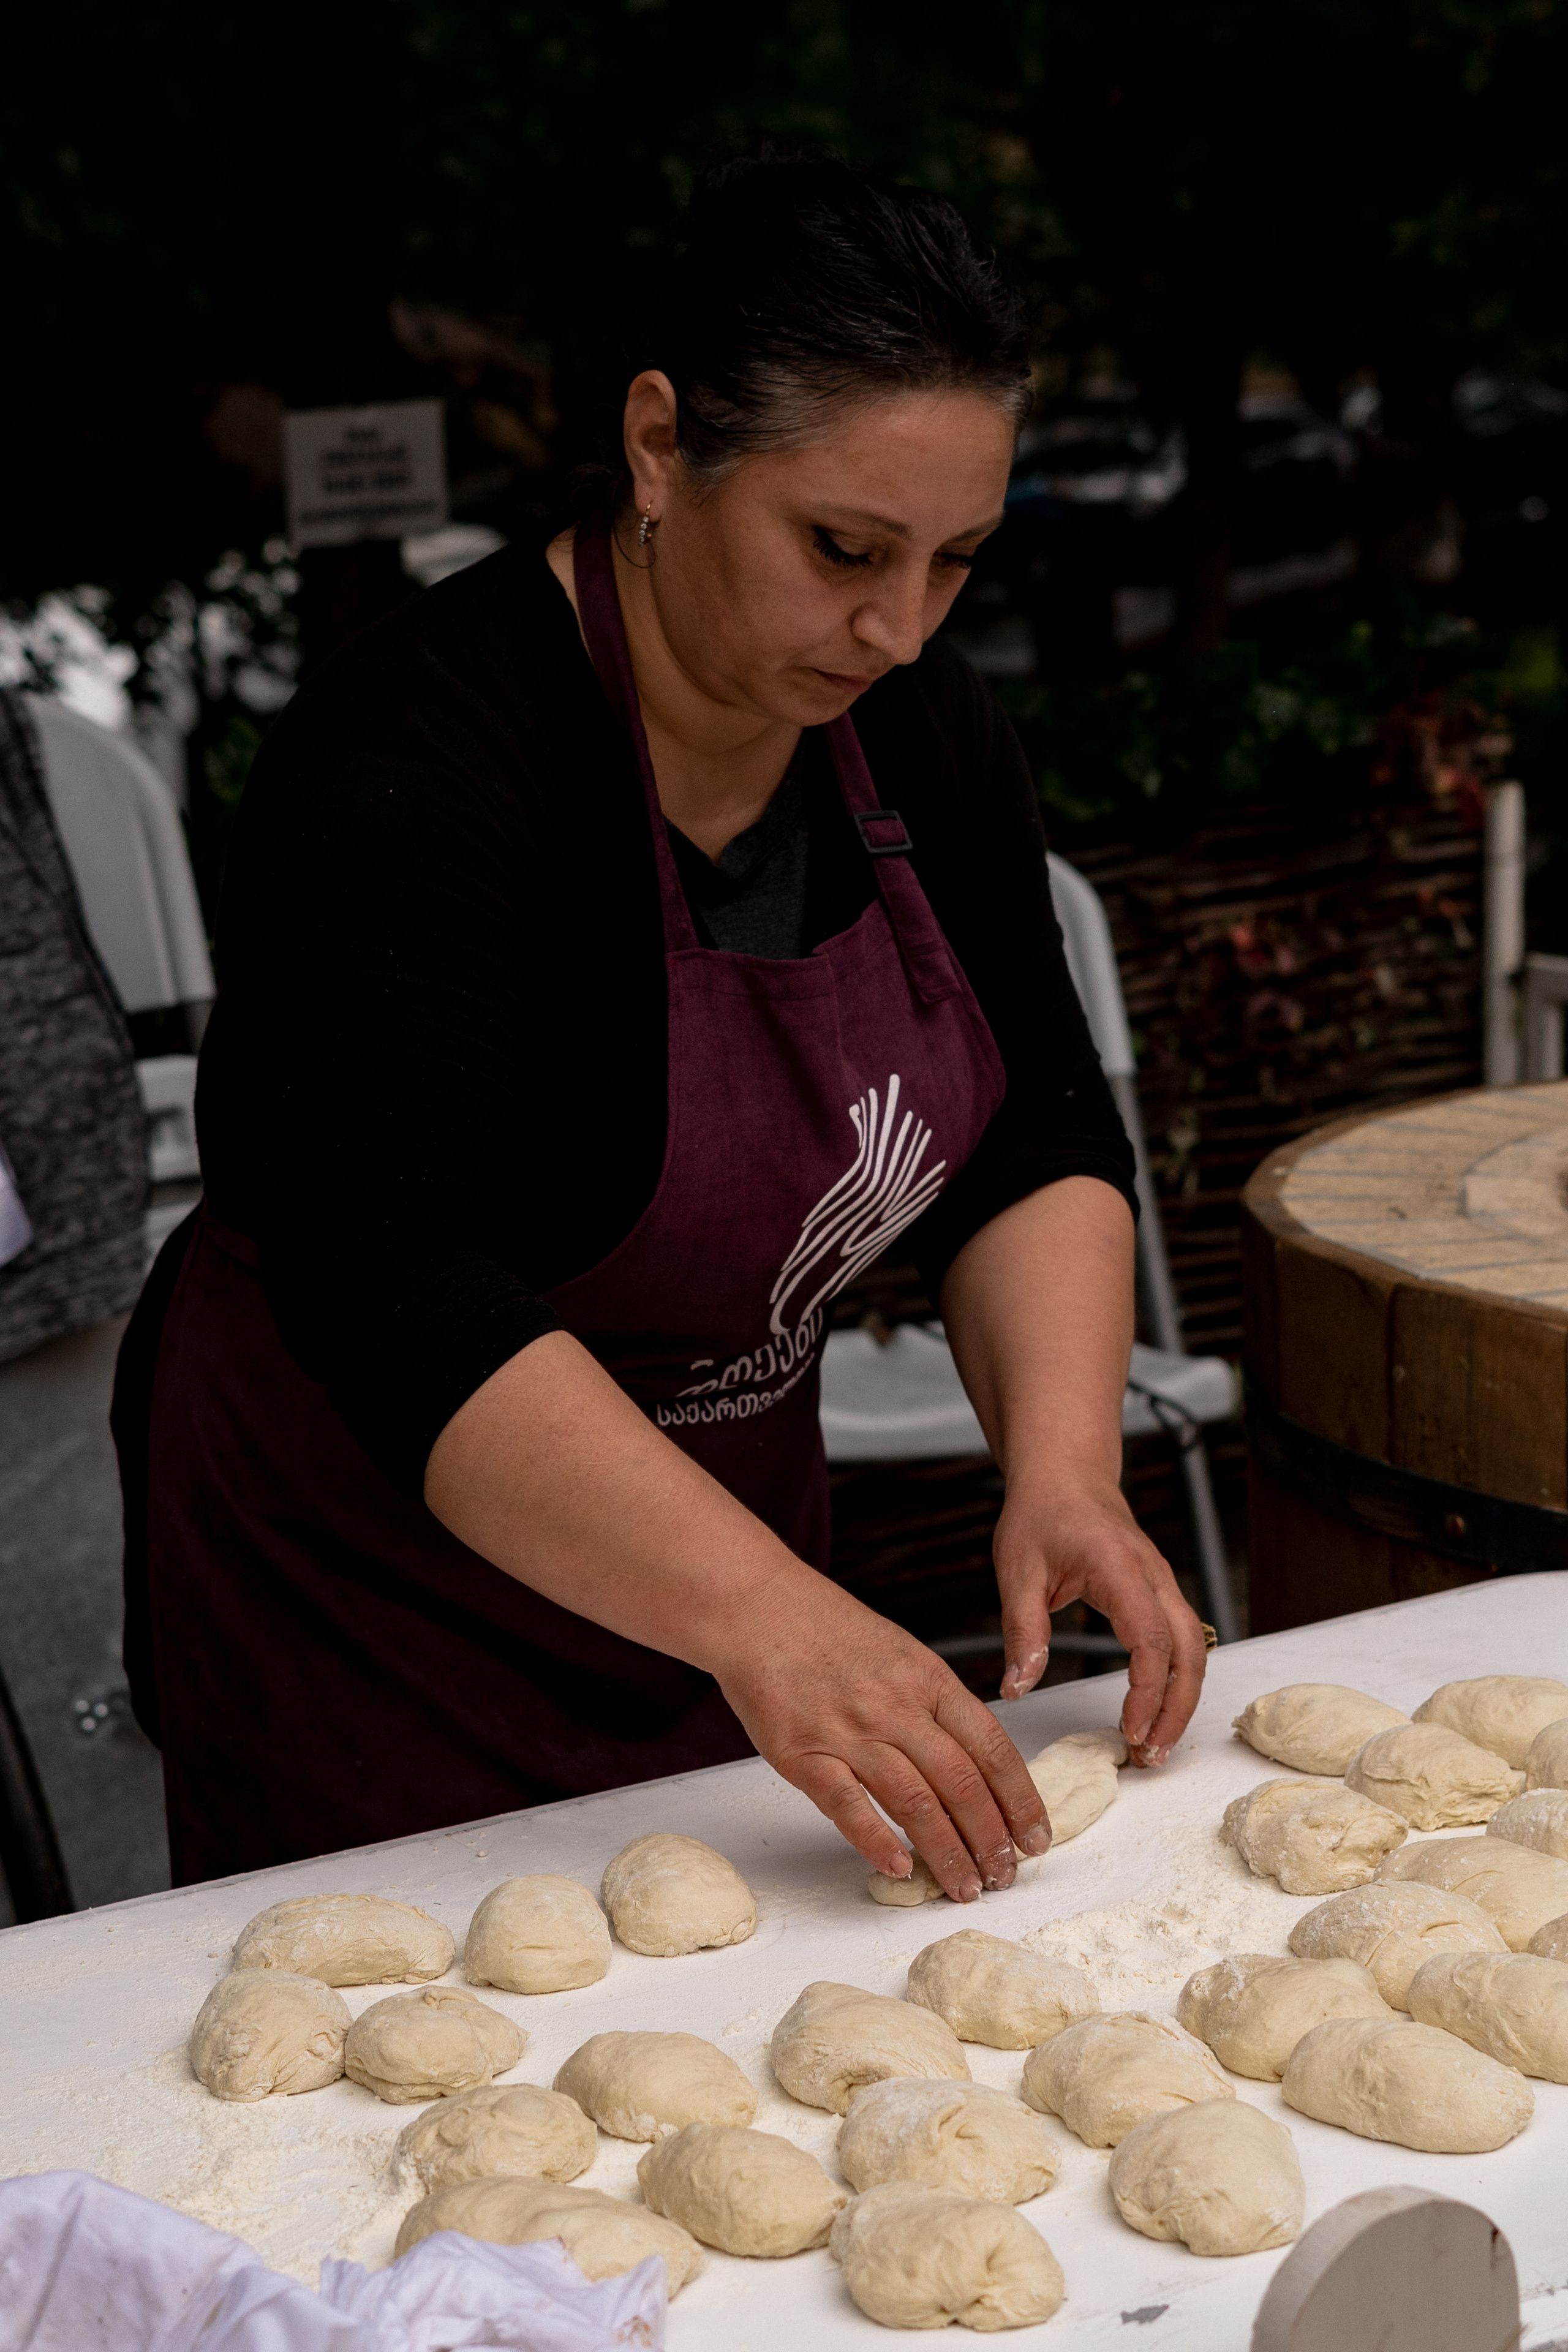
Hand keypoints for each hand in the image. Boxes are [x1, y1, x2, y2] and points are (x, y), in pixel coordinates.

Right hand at [707, 1567, 1051, 1902]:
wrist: (757, 1607)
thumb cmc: (828, 1631)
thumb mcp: (901, 1652)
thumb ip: (935, 1704)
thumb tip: (976, 1762)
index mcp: (927, 1679)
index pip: (991, 1747)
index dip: (1020, 1799)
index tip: (1035, 1837)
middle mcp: (895, 1705)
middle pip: (961, 1783)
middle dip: (990, 1838)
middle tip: (1004, 1876)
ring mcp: (848, 1730)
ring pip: (914, 1802)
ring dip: (946, 1853)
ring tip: (963, 1886)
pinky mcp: (802, 1753)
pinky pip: (847, 1806)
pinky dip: (876, 1841)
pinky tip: (899, 1868)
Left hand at [991, 1467, 1207, 1763]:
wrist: (1065, 1474)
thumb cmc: (1040, 1515)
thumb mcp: (1017, 1570)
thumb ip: (1022, 1631)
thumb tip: (1016, 1688)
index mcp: (1120, 1568)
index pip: (1151, 1638)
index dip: (1147, 1691)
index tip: (1132, 1731)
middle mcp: (1153, 1576)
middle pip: (1190, 1651)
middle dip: (1177, 1708)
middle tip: (1151, 1757)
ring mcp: (1162, 1583)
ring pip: (1195, 1648)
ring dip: (1181, 1699)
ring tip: (1154, 1746)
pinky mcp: (1159, 1592)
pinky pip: (1183, 1639)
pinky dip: (1176, 1679)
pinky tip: (1154, 1710)